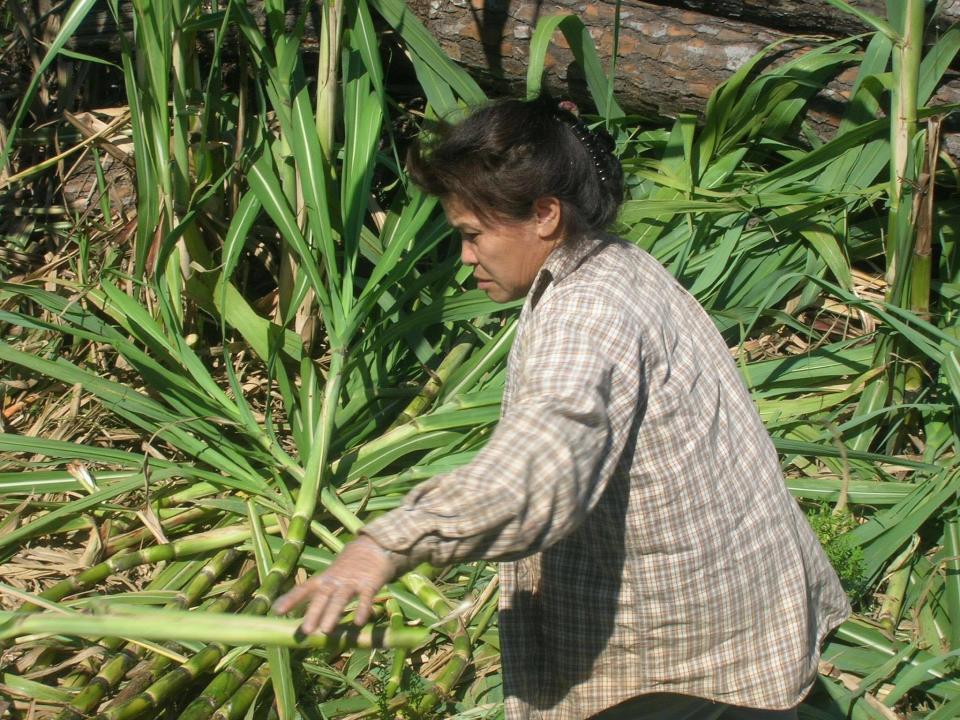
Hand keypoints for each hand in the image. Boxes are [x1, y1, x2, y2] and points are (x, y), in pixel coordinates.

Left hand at [273, 535, 396, 634]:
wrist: (375, 544)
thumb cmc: (350, 564)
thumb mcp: (333, 574)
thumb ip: (321, 591)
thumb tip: (302, 611)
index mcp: (325, 578)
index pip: (305, 588)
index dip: (291, 599)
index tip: (276, 611)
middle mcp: (336, 579)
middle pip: (322, 595)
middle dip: (313, 612)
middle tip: (306, 630)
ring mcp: (353, 580)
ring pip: (341, 597)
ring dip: (333, 613)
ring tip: (326, 630)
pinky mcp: (370, 582)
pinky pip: (366, 597)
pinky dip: (363, 608)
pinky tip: (359, 622)